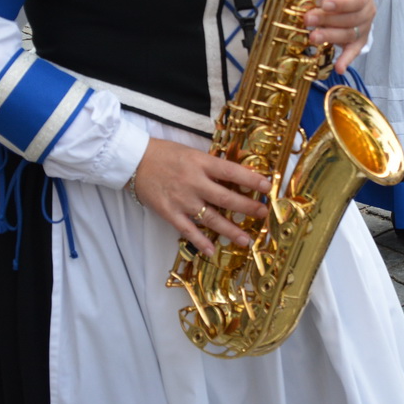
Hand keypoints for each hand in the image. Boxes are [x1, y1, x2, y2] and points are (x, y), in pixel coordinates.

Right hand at [128, 138, 269, 257]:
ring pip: (210, 217)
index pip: (232, 171)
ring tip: (246, 240)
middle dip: (247, 207)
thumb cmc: (166, 154)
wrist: (135, 161)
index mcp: (201, 163)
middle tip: (263, 214)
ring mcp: (182, 199)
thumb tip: (237, 177)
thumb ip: (212, 166)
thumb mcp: (193, 153)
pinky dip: (200, 241)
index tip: (268, 186)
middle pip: (226, 197)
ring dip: (230, 230)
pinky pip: (188, 230)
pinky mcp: (169, 212)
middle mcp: (194, 182)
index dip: (251, 180)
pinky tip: (212, 250)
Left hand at [303, 0, 374, 73]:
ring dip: (330, 36)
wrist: (350, 1)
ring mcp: (365, 28)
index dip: (341, 3)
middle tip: (308, 19)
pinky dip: (346, 60)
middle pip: (350, 19)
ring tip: (312, 37)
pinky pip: (354, 52)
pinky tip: (339, 68)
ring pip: (349, 34)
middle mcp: (368, 11)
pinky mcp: (359, 42)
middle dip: (327, 19)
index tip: (324, 4)